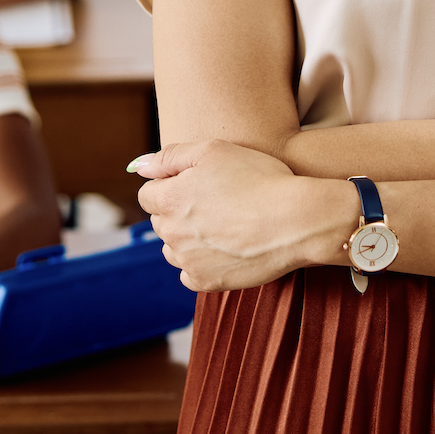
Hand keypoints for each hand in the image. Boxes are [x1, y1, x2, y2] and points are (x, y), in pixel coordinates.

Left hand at [131, 140, 344, 292]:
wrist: (295, 221)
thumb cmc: (258, 178)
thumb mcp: (213, 150)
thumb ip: (170, 156)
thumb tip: (139, 166)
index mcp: (169, 199)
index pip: (147, 195)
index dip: (170, 185)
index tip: (197, 184)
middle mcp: (172, 233)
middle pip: (160, 221)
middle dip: (177, 211)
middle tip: (215, 201)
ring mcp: (188, 261)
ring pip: (173, 249)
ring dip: (187, 238)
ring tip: (221, 225)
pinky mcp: (206, 282)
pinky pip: (189, 274)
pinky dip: (200, 263)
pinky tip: (223, 248)